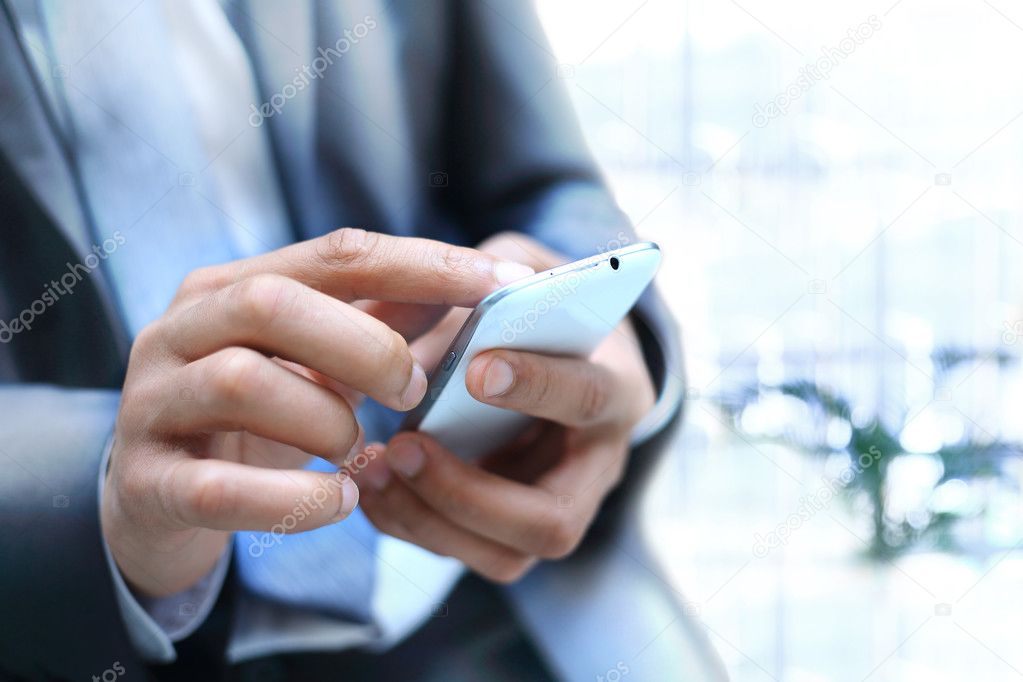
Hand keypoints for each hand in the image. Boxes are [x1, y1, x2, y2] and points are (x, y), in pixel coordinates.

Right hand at [103, 228, 534, 595]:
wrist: (156, 500)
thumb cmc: (253, 418)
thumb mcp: (310, 361)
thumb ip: (375, 321)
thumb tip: (473, 285)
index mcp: (229, 287)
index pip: (335, 254)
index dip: (422, 265)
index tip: (499, 284)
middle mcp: (179, 331)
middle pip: (273, 303)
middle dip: (366, 346)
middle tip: (414, 391)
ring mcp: (153, 404)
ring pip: (241, 382)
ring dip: (327, 419)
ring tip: (360, 450)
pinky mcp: (147, 483)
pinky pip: (218, 488)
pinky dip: (294, 499)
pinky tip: (338, 501)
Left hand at [354, 233, 655, 581]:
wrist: (553, 348)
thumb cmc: (537, 305)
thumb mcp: (523, 271)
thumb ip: (490, 284)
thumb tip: (436, 311)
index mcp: (617, 387)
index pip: (590, 398)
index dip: (538, 387)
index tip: (476, 370)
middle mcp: (597, 465)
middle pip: (553, 521)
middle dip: (468, 492)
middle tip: (403, 445)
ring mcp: (557, 506)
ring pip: (504, 556)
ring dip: (428, 518)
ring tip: (371, 467)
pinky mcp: (512, 528)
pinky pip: (464, 551)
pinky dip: (409, 522)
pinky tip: (370, 482)